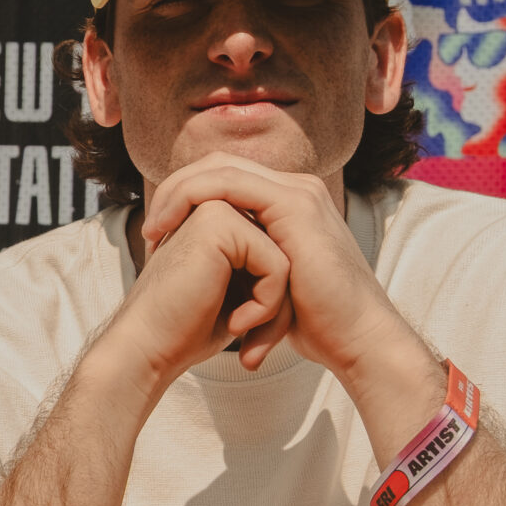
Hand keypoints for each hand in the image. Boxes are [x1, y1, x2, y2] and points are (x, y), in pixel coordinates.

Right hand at [104, 192, 294, 393]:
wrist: (149, 349)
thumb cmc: (188, 330)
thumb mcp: (237, 294)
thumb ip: (261, 267)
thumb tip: (297, 265)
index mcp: (219, 219)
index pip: (277, 251)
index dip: (273, 297)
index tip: (238, 326)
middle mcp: (217, 205)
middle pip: (285, 252)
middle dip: (277, 300)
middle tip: (247, 333)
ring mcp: (216, 208)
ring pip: (284, 260)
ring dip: (272, 305)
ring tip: (239, 329)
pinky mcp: (218, 223)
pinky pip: (276, 266)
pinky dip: (266, 305)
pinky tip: (235, 324)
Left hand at [141, 155, 416, 382]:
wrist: (356, 340)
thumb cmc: (316, 325)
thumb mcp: (269, 287)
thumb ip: (245, 268)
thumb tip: (211, 275)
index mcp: (289, 202)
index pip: (226, 177)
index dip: (186, 196)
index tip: (157, 231)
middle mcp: (296, 189)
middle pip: (219, 164)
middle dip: (176, 189)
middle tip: (150, 227)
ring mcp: (298, 192)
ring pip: (219, 168)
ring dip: (177, 193)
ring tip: (153, 230)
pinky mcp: (295, 205)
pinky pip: (228, 185)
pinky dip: (192, 199)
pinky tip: (170, 228)